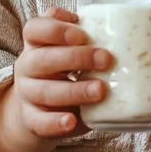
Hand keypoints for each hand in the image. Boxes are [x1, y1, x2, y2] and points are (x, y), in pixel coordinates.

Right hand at [7, 7, 111, 139]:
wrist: (37, 109)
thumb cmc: (61, 71)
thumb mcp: (66, 52)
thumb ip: (84, 42)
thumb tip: (124, 36)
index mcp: (36, 45)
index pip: (35, 29)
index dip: (56, 29)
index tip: (81, 34)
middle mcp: (27, 67)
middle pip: (42, 59)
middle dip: (75, 57)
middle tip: (105, 59)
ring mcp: (26, 95)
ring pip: (45, 91)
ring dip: (75, 91)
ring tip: (100, 90)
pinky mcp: (31, 120)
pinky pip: (40, 122)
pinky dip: (55, 122)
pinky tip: (71, 121)